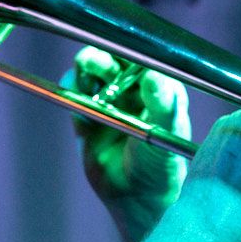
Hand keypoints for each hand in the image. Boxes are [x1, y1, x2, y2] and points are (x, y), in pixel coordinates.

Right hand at [64, 47, 190, 241]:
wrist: (137, 198)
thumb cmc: (162, 166)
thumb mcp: (168, 132)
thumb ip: (163, 104)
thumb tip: (154, 76)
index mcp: (158, 86)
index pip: (141, 55)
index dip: (127, 46)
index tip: (115, 43)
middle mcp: (132, 89)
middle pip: (110, 59)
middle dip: (98, 57)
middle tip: (91, 62)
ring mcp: (108, 100)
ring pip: (88, 74)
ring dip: (82, 75)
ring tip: (83, 84)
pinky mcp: (87, 116)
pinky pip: (73, 96)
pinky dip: (72, 98)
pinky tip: (81, 114)